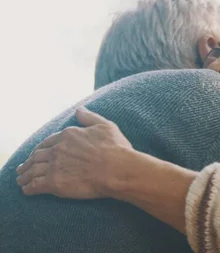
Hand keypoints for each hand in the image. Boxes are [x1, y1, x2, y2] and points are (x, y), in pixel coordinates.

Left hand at [16, 107, 132, 198]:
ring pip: (32, 170)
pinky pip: (35, 185)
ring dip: (24, 175)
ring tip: (21, 180)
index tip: (36, 154)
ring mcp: (54, 166)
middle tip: (23, 168)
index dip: (40, 148)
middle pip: (36, 156)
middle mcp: (58, 149)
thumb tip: (79, 109)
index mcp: (68, 135)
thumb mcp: (105, 126)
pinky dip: (28, 187)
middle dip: (28, 162)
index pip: (47, 142)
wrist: (118, 170)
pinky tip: (27, 190)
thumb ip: (89, 117)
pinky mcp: (54, 183)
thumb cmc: (116, 148)